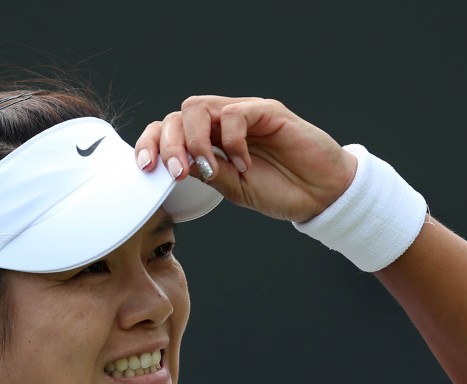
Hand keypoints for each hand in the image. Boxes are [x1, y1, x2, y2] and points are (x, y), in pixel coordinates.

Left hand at [135, 96, 357, 222]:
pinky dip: (232, 141)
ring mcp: (244, 114)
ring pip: (198, 107)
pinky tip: (244, 163)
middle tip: (177, 172)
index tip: (146, 167)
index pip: (170, 129)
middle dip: (169, 144)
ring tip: (210, 169)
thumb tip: (173, 164)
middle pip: (178, 115)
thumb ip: (206, 173)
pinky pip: (234, 114)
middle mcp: (222, 124)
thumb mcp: (232, 189)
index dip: (152, 142)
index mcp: (210, 141)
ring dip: (194, 140)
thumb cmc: (280, 190)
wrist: (320, 194)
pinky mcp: (267, 111)